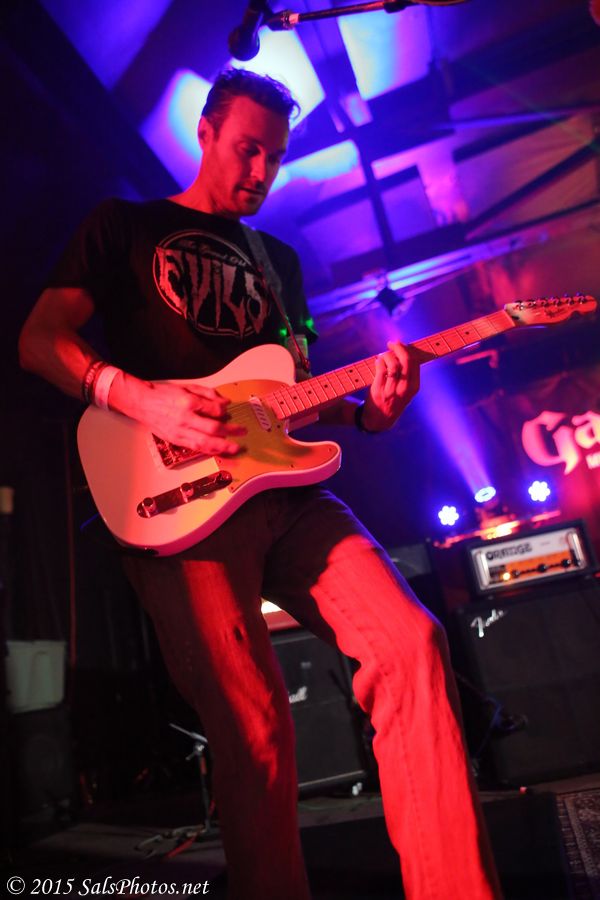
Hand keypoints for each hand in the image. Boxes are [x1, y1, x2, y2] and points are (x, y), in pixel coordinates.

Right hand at [109, 374, 246, 455]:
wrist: (142, 403)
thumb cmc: (163, 394)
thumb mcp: (187, 386)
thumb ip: (207, 393)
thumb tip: (225, 401)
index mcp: (188, 402)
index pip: (214, 409)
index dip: (224, 411)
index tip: (228, 411)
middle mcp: (185, 418)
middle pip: (213, 428)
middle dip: (230, 431)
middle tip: (242, 432)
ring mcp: (180, 431)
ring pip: (205, 443)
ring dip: (222, 447)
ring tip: (234, 448)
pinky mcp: (175, 440)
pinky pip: (195, 448)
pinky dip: (209, 450)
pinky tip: (218, 451)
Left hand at [361, 341, 419, 431]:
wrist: (380, 419)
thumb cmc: (394, 400)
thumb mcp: (406, 390)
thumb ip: (407, 373)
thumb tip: (403, 349)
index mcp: (414, 387)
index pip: (414, 362)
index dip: (406, 349)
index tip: (400, 344)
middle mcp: (404, 389)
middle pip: (405, 361)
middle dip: (398, 348)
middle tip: (391, 343)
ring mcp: (391, 390)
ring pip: (392, 364)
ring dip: (386, 355)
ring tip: (383, 355)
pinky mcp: (378, 390)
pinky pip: (380, 370)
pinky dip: (379, 361)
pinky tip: (378, 361)